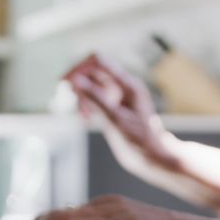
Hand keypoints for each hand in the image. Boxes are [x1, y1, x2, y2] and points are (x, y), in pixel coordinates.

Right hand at [64, 54, 181, 171]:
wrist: (154, 157)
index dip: (79, 68)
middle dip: (80, 84)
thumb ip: (95, 99)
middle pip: (93, 70)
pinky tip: (87, 118)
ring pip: (93, 83)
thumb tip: (75, 80)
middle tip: (76, 107)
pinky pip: (97, 95)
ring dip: (83, 96)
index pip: (98, 61)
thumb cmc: (140, 142)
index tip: (65, 83)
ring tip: (84, 117)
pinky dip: (88, 103)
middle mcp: (124, 85)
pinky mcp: (116, 104)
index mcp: (128, 84)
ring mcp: (120, 94)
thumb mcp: (115, 121)